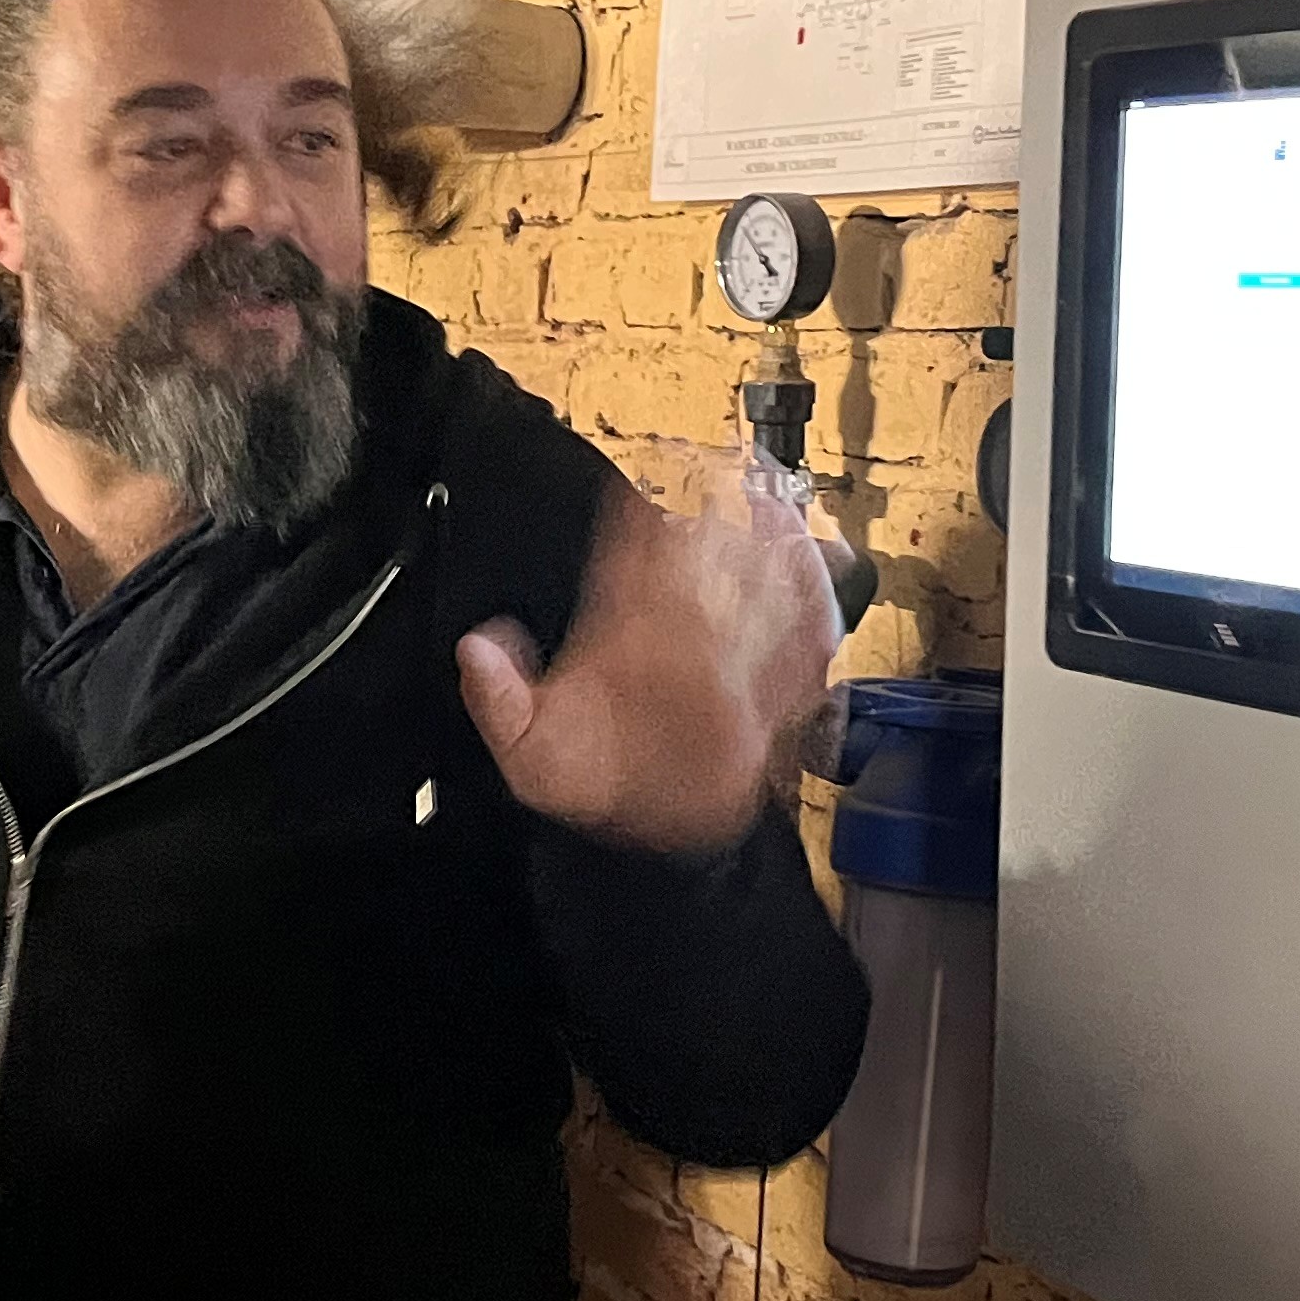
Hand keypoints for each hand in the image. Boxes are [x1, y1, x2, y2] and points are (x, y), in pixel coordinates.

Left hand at [458, 489, 847, 853]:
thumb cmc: (585, 779)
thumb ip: (499, 700)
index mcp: (620, 630)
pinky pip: (793, 655)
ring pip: (757, 592)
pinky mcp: (762, 701)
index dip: (647, 507)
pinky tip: (823, 600)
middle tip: (743, 475)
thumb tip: (476, 650)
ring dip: (775, 553)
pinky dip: (812, 627)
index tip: (662, 469)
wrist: (639, 830)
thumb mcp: (529, 751)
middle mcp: (677, 634)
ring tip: (788, 519)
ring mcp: (725, 663)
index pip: (633, 554)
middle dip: (726, 513)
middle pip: (706, 557)